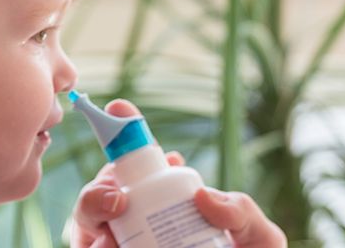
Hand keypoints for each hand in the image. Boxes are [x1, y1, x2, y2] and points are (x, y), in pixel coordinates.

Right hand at [69, 100, 286, 247]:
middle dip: (98, 188)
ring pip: (84, 230)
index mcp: (167, 204)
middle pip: (98, 196)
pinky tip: (111, 246)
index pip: (138, 167)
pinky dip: (95, 246)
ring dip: (91, 218)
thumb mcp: (260, 237)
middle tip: (120, 197)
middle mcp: (136, 226)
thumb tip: (204, 196)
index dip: (122, 135)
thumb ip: (242, 211)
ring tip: (113, 234)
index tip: (119, 111)